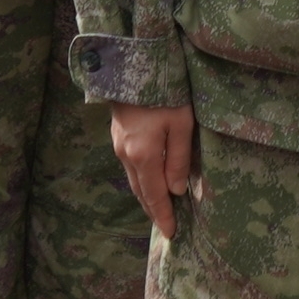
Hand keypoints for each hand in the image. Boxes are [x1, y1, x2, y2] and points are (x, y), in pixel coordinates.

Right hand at [110, 103, 196, 236]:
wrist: (134, 66)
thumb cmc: (165, 93)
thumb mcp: (181, 125)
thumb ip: (179, 160)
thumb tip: (176, 191)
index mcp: (143, 156)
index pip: (155, 195)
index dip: (163, 215)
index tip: (172, 233)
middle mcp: (126, 155)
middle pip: (141, 191)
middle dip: (153, 210)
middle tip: (166, 227)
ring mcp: (119, 146)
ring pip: (134, 180)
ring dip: (146, 197)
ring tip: (159, 210)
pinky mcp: (117, 136)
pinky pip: (130, 168)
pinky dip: (141, 181)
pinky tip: (149, 182)